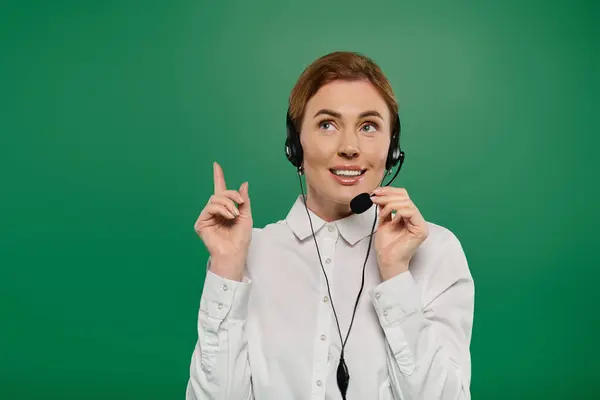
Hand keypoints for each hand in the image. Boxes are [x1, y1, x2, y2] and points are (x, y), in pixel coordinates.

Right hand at [194, 162, 252, 280]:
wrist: (235, 252)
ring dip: (227, 204)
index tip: (216, 165)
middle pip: (220, 194)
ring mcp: (207, 217)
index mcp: (226, 209)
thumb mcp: (246, 216)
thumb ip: (244, 200)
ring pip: (215, 199)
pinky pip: (210, 208)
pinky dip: (221, 209)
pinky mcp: (201, 223)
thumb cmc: (241, 238)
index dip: (218, 177)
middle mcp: (215, 211)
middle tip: (240, 202)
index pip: (220, 190)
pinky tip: (229, 216)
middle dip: (231, 195)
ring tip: (234, 214)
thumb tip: (243, 183)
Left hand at [370, 187, 428, 280]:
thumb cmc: (386, 246)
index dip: (389, 191)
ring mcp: (420, 223)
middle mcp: (416, 218)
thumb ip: (385, 209)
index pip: (403, 196)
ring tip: (381, 213)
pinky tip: (390, 218)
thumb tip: (380, 196)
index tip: (376, 192)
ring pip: (407, 203)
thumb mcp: (383, 221)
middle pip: (405, 197)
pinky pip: (411, 211)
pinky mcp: (421, 229)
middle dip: (387, 195)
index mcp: (408, 216)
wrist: (387, 260)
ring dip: (390, 204)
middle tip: (375, 198)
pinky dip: (398, 211)